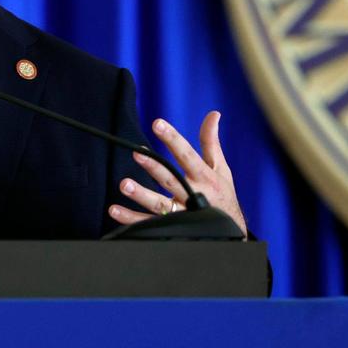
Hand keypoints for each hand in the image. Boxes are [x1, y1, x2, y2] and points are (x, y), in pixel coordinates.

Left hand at [108, 111, 246, 236]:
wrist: (231, 232)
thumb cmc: (223, 195)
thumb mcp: (220, 168)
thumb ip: (211, 142)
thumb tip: (213, 114)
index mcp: (204, 177)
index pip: (187, 155)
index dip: (173, 139)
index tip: (158, 123)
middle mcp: (192, 195)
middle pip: (170, 179)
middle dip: (154, 167)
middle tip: (137, 153)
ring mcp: (181, 213)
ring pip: (159, 205)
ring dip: (141, 195)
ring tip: (124, 185)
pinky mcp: (171, 227)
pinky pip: (149, 224)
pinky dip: (131, 219)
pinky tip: (115, 210)